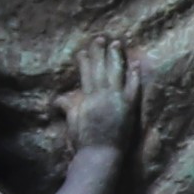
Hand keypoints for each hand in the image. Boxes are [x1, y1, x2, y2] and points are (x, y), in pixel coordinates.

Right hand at [67, 36, 147, 163]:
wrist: (100, 155)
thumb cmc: (83, 142)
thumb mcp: (72, 122)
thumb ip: (69, 107)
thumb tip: (59, 98)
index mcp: (87, 98)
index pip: (86, 74)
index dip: (85, 61)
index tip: (83, 51)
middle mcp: (102, 95)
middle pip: (100, 69)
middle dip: (99, 52)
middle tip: (100, 38)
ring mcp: (116, 100)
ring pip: (116, 73)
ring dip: (116, 57)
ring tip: (116, 44)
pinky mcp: (129, 107)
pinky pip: (133, 87)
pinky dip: (134, 75)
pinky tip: (134, 64)